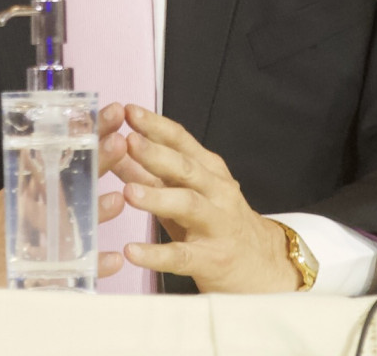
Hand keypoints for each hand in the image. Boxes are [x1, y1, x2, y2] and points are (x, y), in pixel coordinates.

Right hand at [0, 103, 132, 286]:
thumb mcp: (16, 189)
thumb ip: (40, 166)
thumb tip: (78, 128)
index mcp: (36, 187)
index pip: (70, 156)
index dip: (94, 134)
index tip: (114, 113)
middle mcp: (38, 211)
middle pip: (73, 184)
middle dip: (98, 163)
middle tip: (119, 144)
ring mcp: (39, 240)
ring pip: (72, 224)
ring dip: (95, 213)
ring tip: (116, 200)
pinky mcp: (38, 270)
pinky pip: (70, 270)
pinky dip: (92, 265)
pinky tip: (112, 259)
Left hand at [113, 104, 302, 292]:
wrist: (261, 264)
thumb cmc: (216, 223)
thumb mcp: (186, 193)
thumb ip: (151, 174)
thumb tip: (116, 152)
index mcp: (209, 171)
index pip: (182, 141)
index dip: (156, 125)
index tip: (128, 111)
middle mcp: (217, 192)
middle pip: (186, 168)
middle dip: (156, 153)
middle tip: (127, 142)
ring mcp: (217, 224)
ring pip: (188, 205)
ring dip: (158, 197)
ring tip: (128, 192)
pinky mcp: (211, 259)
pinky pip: (182, 255)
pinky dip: (156, 254)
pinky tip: (131, 251)